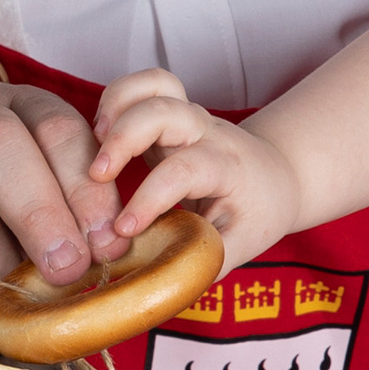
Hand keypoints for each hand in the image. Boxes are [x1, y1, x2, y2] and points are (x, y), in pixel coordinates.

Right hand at [0, 79, 138, 307]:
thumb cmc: (17, 205)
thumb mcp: (57, 190)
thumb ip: (83, 214)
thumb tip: (109, 256)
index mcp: (23, 108)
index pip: (58, 130)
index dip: (86, 189)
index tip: (106, 244)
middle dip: (39, 215)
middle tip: (65, 270)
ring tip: (18, 298)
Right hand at [93, 68, 303, 270]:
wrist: (275, 176)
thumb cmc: (257, 212)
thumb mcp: (241, 244)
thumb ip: (203, 260)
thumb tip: (157, 284)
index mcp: (227, 166)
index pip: (186, 169)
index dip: (151, 197)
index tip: (124, 229)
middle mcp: (207, 132)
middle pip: (166, 108)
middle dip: (125, 136)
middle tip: (96, 175)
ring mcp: (187, 116)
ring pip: (154, 86)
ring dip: (117, 106)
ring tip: (93, 144)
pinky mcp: (169, 110)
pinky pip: (143, 85)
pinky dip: (116, 97)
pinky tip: (100, 133)